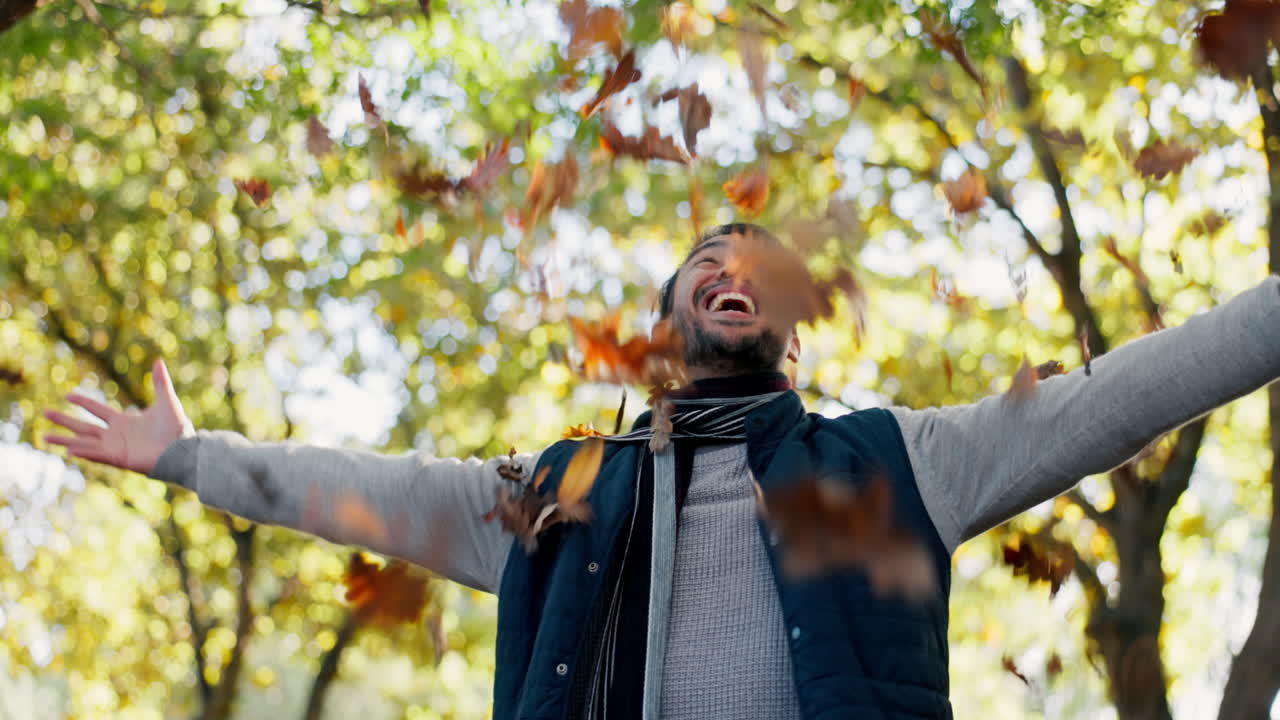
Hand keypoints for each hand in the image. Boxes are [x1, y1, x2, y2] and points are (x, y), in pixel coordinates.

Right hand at [44, 358, 192, 474]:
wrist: (183, 450)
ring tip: (43, 437)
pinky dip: (84, 452)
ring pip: (84, 443)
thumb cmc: (177, 429)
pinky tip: (69, 450)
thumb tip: (159, 360)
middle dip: (64, 420)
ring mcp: (115, 448)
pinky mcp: (119, 459)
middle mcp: (115, 435)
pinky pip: (97, 455)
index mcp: (124, 421)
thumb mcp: (167, 401)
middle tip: (44, 413)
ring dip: (64, 441)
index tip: (67, 394)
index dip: (83, 402)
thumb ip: (160, 382)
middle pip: (83, 427)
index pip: (97, 410)